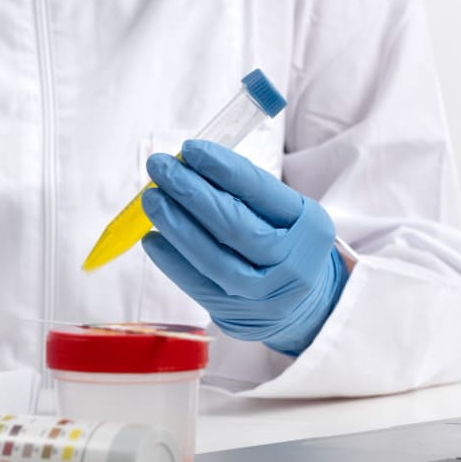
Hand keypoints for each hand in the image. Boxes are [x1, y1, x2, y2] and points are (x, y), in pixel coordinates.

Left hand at [141, 140, 347, 354]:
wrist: (302, 305)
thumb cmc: (283, 243)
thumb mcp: (284, 215)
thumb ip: (243, 190)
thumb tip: (188, 163)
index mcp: (309, 227)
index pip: (259, 191)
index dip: (221, 168)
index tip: (190, 149)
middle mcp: (290, 262)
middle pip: (233, 224)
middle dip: (190, 192)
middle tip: (160, 167)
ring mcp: (262, 293)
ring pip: (212, 257)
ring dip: (175, 224)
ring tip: (151, 198)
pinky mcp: (234, 312)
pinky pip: (196, 284)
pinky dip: (170, 259)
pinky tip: (152, 237)